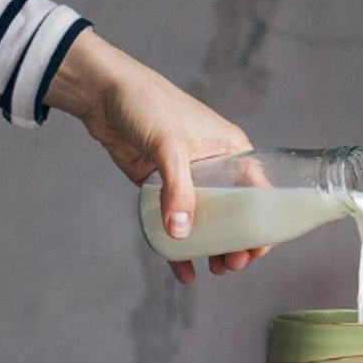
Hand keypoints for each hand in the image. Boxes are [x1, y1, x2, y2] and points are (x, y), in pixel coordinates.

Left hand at [44, 29, 269, 282]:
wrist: (101, 91)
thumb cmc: (146, 103)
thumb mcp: (169, 145)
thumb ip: (178, 189)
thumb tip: (182, 234)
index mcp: (232, 151)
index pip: (259, 193)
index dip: (262, 224)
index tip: (256, 251)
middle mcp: (216, 167)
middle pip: (235, 213)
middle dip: (238, 242)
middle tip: (231, 265)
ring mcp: (188, 179)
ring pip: (208, 222)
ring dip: (213, 248)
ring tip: (214, 269)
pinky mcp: (162, 187)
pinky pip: (176, 221)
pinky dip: (180, 246)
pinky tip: (183, 270)